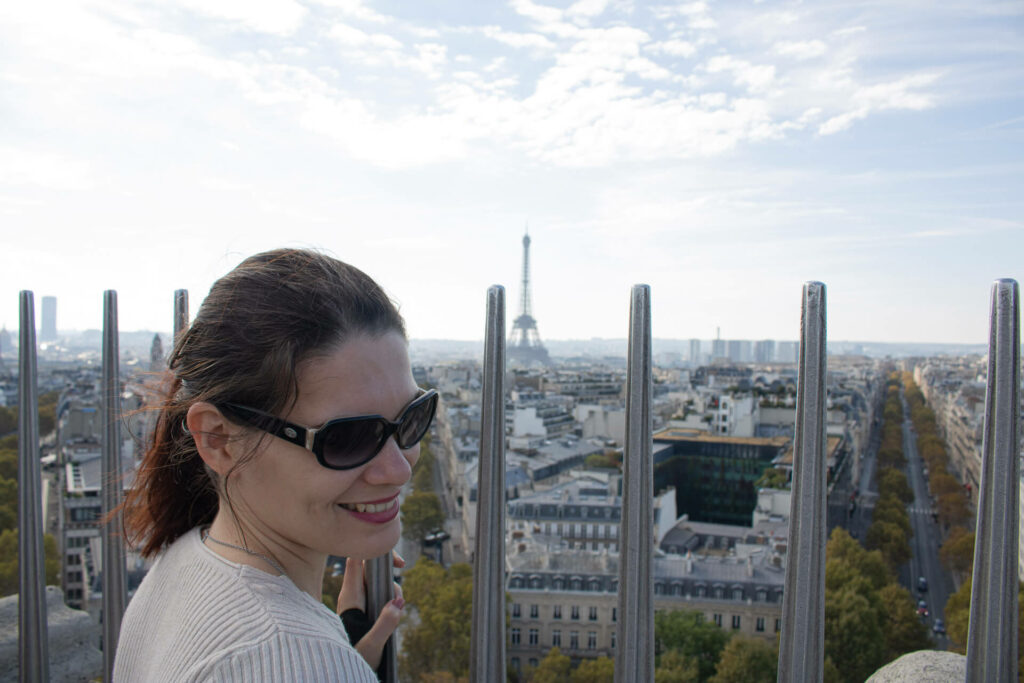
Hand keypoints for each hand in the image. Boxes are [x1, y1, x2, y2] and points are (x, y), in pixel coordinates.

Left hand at [336, 552, 406, 670]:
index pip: (357, 560)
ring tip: (396, 609)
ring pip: (375, 581)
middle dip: (389, 574)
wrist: (341, 669)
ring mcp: (356, 600)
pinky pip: (376, 593)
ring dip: (390, 589)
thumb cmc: (353, 658)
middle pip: (369, 568)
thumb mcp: (371, 645)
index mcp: (350, 596)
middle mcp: (351, 594)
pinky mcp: (362, 608)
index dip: (376, 553)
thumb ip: (385, 624)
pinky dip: (388, 598)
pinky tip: (392, 614)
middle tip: (400, 582)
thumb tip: (398, 603)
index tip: (397, 563)